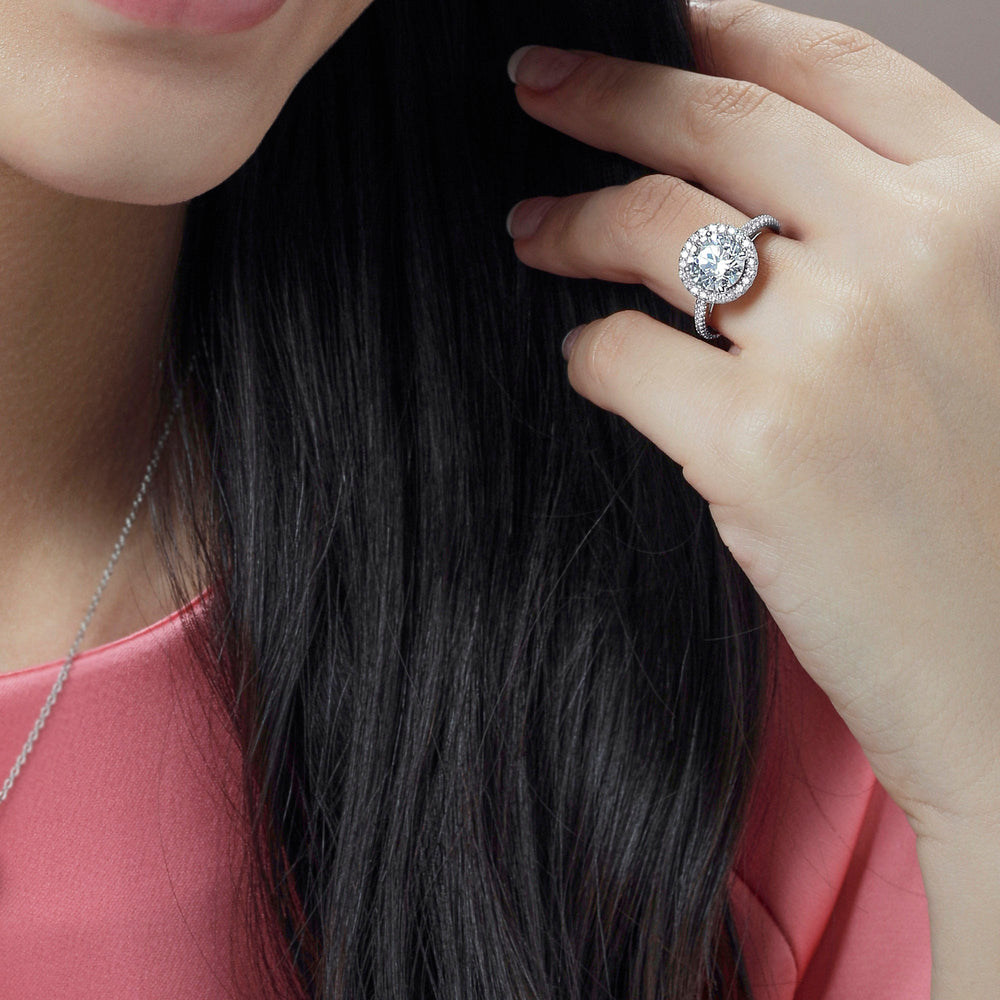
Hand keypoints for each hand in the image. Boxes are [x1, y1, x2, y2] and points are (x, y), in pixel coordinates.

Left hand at [505, 0, 999, 847]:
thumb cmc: (996, 509)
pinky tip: (585, 364)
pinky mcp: (756, 445)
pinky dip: (588, 355)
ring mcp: (834, 344)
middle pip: (718, 123)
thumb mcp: (985, 331)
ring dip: (572, 219)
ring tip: (527, 228)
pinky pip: (622, 357)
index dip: (723, 31)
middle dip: (608, 89)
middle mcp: (916, 249)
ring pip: (654, 230)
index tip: (652, 23)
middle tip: (534, 81)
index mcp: (987, 206)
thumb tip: (754, 198)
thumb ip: (898, 246)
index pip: (829, 68)